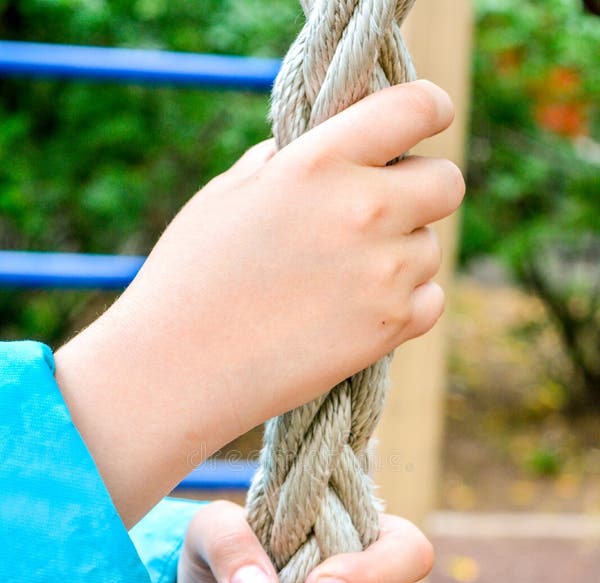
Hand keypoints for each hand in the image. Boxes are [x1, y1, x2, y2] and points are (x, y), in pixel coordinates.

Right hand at [55, 79, 463, 525]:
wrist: (180, 368)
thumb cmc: (191, 276)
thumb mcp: (230, 192)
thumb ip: (292, 160)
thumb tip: (333, 146)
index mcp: (319, 161)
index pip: (416, 108)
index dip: (429, 108)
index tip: (428, 118)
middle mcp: (363, 209)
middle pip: (447, 182)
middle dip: (422, 190)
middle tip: (381, 211)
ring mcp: (383, 273)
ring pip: (431, 248)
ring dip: (402, 254)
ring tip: (342, 276)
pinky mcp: (389, 328)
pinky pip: (431, 300)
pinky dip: (406, 303)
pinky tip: (360, 309)